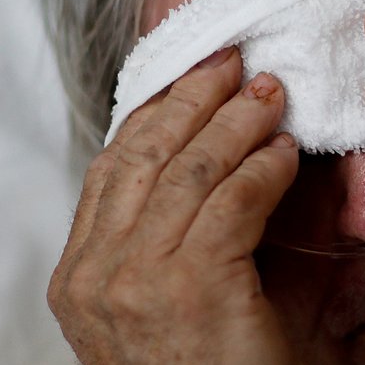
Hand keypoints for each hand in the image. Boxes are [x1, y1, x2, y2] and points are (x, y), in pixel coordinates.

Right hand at [47, 47, 299, 364]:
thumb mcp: (157, 301)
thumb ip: (159, 237)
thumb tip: (199, 156)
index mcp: (79, 275)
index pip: (112, 166)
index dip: (155, 112)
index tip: (191, 77)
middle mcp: (96, 273)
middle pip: (145, 152)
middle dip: (194, 98)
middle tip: (235, 63)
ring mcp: (137, 280)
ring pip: (191, 168)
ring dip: (236, 122)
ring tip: (270, 94)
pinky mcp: (192, 286)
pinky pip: (233, 200)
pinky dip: (264, 168)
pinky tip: (285, 153)